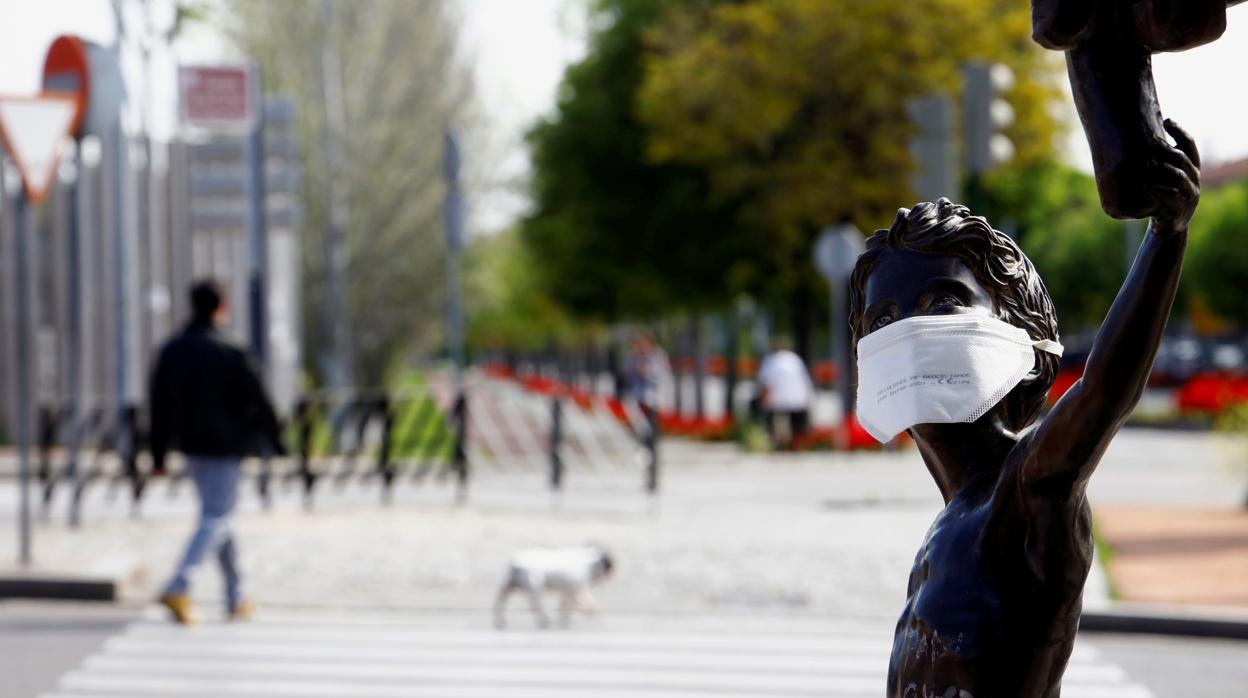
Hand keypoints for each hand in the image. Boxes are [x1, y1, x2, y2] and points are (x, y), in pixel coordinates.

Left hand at [1147, 119, 1199, 234]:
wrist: (1167, 226)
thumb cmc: (1161, 196)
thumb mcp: (1161, 177)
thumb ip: (1156, 159)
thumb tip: (1136, 134)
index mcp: (1191, 168)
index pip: (1189, 145)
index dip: (1180, 132)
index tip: (1167, 120)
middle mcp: (1194, 179)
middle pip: (1182, 158)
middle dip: (1165, 150)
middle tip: (1148, 143)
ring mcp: (1190, 195)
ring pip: (1179, 176)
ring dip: (1161, 169)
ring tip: (1145, 164)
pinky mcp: (1180, 210)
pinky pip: (1171, 197)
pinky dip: (1157, 190)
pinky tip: (1144, 186)